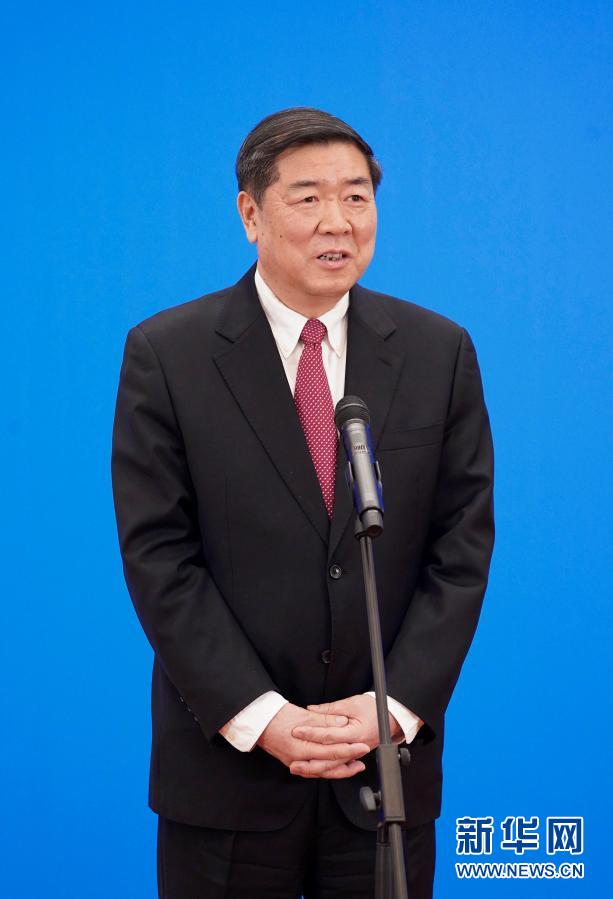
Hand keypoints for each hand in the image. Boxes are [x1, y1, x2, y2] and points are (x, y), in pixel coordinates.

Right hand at [256, 703, 370, 778]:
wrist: (260, 722)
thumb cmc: (278, 717)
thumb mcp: (304, 716)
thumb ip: (324, 720)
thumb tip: (342, 722)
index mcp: (301, 747)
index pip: (330, 751)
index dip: (348, 749)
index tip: (361, 745)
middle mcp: (298, 759)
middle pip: (329, 765)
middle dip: (348, 761)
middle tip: (363, 755)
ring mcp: (296, 763)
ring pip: (322, 771)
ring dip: (340, 769)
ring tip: (355, 765)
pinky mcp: (295, 762)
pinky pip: (314, 770)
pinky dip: (327, 769)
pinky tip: (337, 766)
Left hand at [289, 694, 401, 777]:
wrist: (391, 718)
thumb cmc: (374, 708)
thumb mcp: (352, 703)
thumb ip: (330, 709)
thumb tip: (311, 710)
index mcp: (355, 733)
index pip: (329, 736)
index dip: (311, 733)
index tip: (297, 731)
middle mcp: (355, 747)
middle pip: (329, 758)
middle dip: (309, 759)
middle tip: (292, 757)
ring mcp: (355, 754)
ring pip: (333, 766)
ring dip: (315, 768)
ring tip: (298, 767)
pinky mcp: (354, 756)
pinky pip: (338, 766)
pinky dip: (325, 769)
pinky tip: (313, 770)